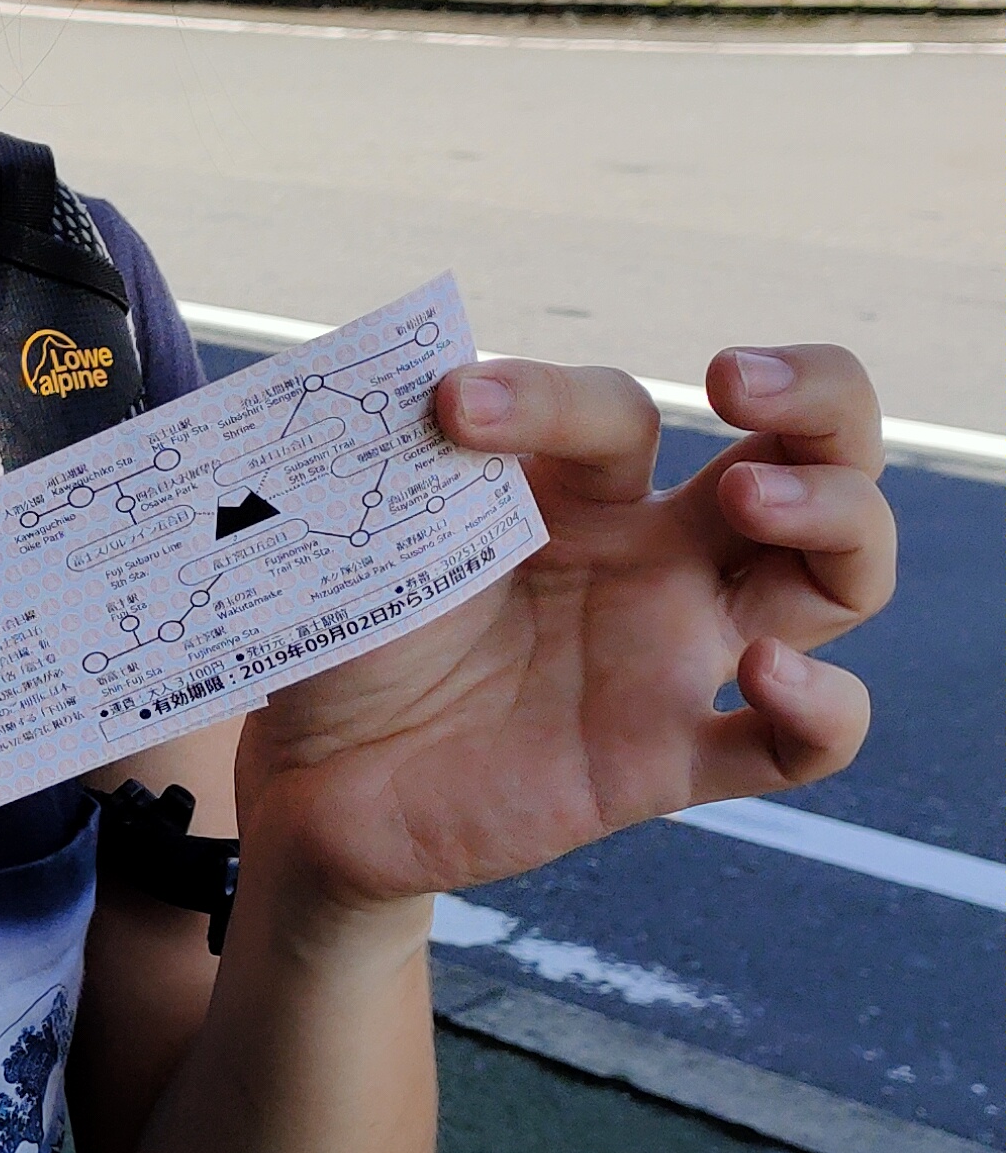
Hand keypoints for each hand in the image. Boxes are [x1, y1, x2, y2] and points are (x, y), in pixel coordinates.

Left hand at [234, 345, 892, 907]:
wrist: (310, 784)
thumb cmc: (344, 638)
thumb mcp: (362, 541)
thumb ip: (392, 460)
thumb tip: (404, 368)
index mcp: (578, 490)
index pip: (621, 410)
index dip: (547, 394)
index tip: (450, 407)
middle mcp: (655, 559)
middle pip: (818, 453)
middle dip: (818, 394)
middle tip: (734, 383)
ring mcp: (675, 656)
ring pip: (842, 577)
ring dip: (837, 518)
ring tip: (750, 502)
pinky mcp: (667, 760)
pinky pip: (799, 746)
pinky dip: (824, 708)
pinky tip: (768, 673)